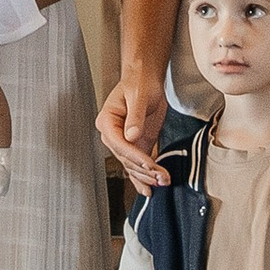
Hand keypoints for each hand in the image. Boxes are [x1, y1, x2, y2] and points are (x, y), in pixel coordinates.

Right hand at [96, 63, 169, 190]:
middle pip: (126, 158)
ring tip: (161, 183)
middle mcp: (112, 135)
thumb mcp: (138, 96)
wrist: (146, 79)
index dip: (134, 155)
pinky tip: (148, 189)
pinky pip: (137, 164)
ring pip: (132, 165)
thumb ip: (135, 116)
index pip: (119, 144)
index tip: (149, 163)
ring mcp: (124, 142)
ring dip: (146, 176)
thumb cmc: (139, 83)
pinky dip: (143, 177)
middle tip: (160, 177)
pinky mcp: (136, 145)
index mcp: (107, 121)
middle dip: (143, 169)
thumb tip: (131, 136)